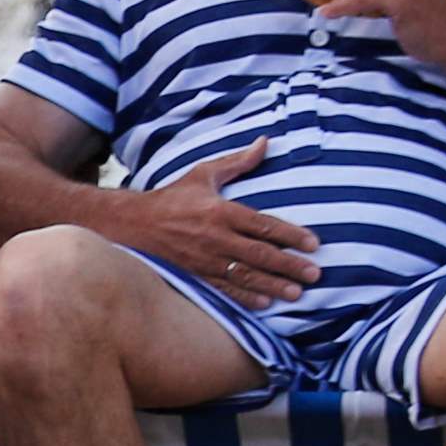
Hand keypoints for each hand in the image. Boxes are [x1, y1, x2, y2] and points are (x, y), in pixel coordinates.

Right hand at [98, 143, 318, 305]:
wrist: (129, 224)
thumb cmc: (172, 198)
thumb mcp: (203, 174)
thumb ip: (237, 162)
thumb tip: (266, 142)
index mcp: (220, 211)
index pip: (263, 225)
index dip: (291, 235)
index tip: (313, 244)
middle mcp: (214, 237)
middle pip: (260, 254)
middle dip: (290, 265)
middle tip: (315, 274)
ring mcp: (204, 260)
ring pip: (245, 275)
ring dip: (273, 285)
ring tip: (296, 293)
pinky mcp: (193, 276)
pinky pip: (224, 289)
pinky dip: (245, 297)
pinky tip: (264, 302)